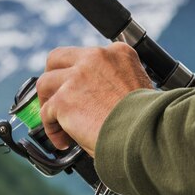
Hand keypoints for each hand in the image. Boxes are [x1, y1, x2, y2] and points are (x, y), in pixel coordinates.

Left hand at [36, 42, 152, 156]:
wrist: (146, 134)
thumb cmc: (148, 119)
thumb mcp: (138, 88)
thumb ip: (117, 84)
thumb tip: (99, 100)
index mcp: (119, 53)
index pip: (89, 56)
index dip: (80, 74)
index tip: (80, 89)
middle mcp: (96, 58)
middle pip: (58, 58)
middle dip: (53, 76)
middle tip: (56, 96)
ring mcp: (77, 77)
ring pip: (45, 82)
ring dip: (47, 102)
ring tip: (55, 120)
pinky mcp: (63, 99)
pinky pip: (46, 112)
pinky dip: (52, 128)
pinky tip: (64, 141)